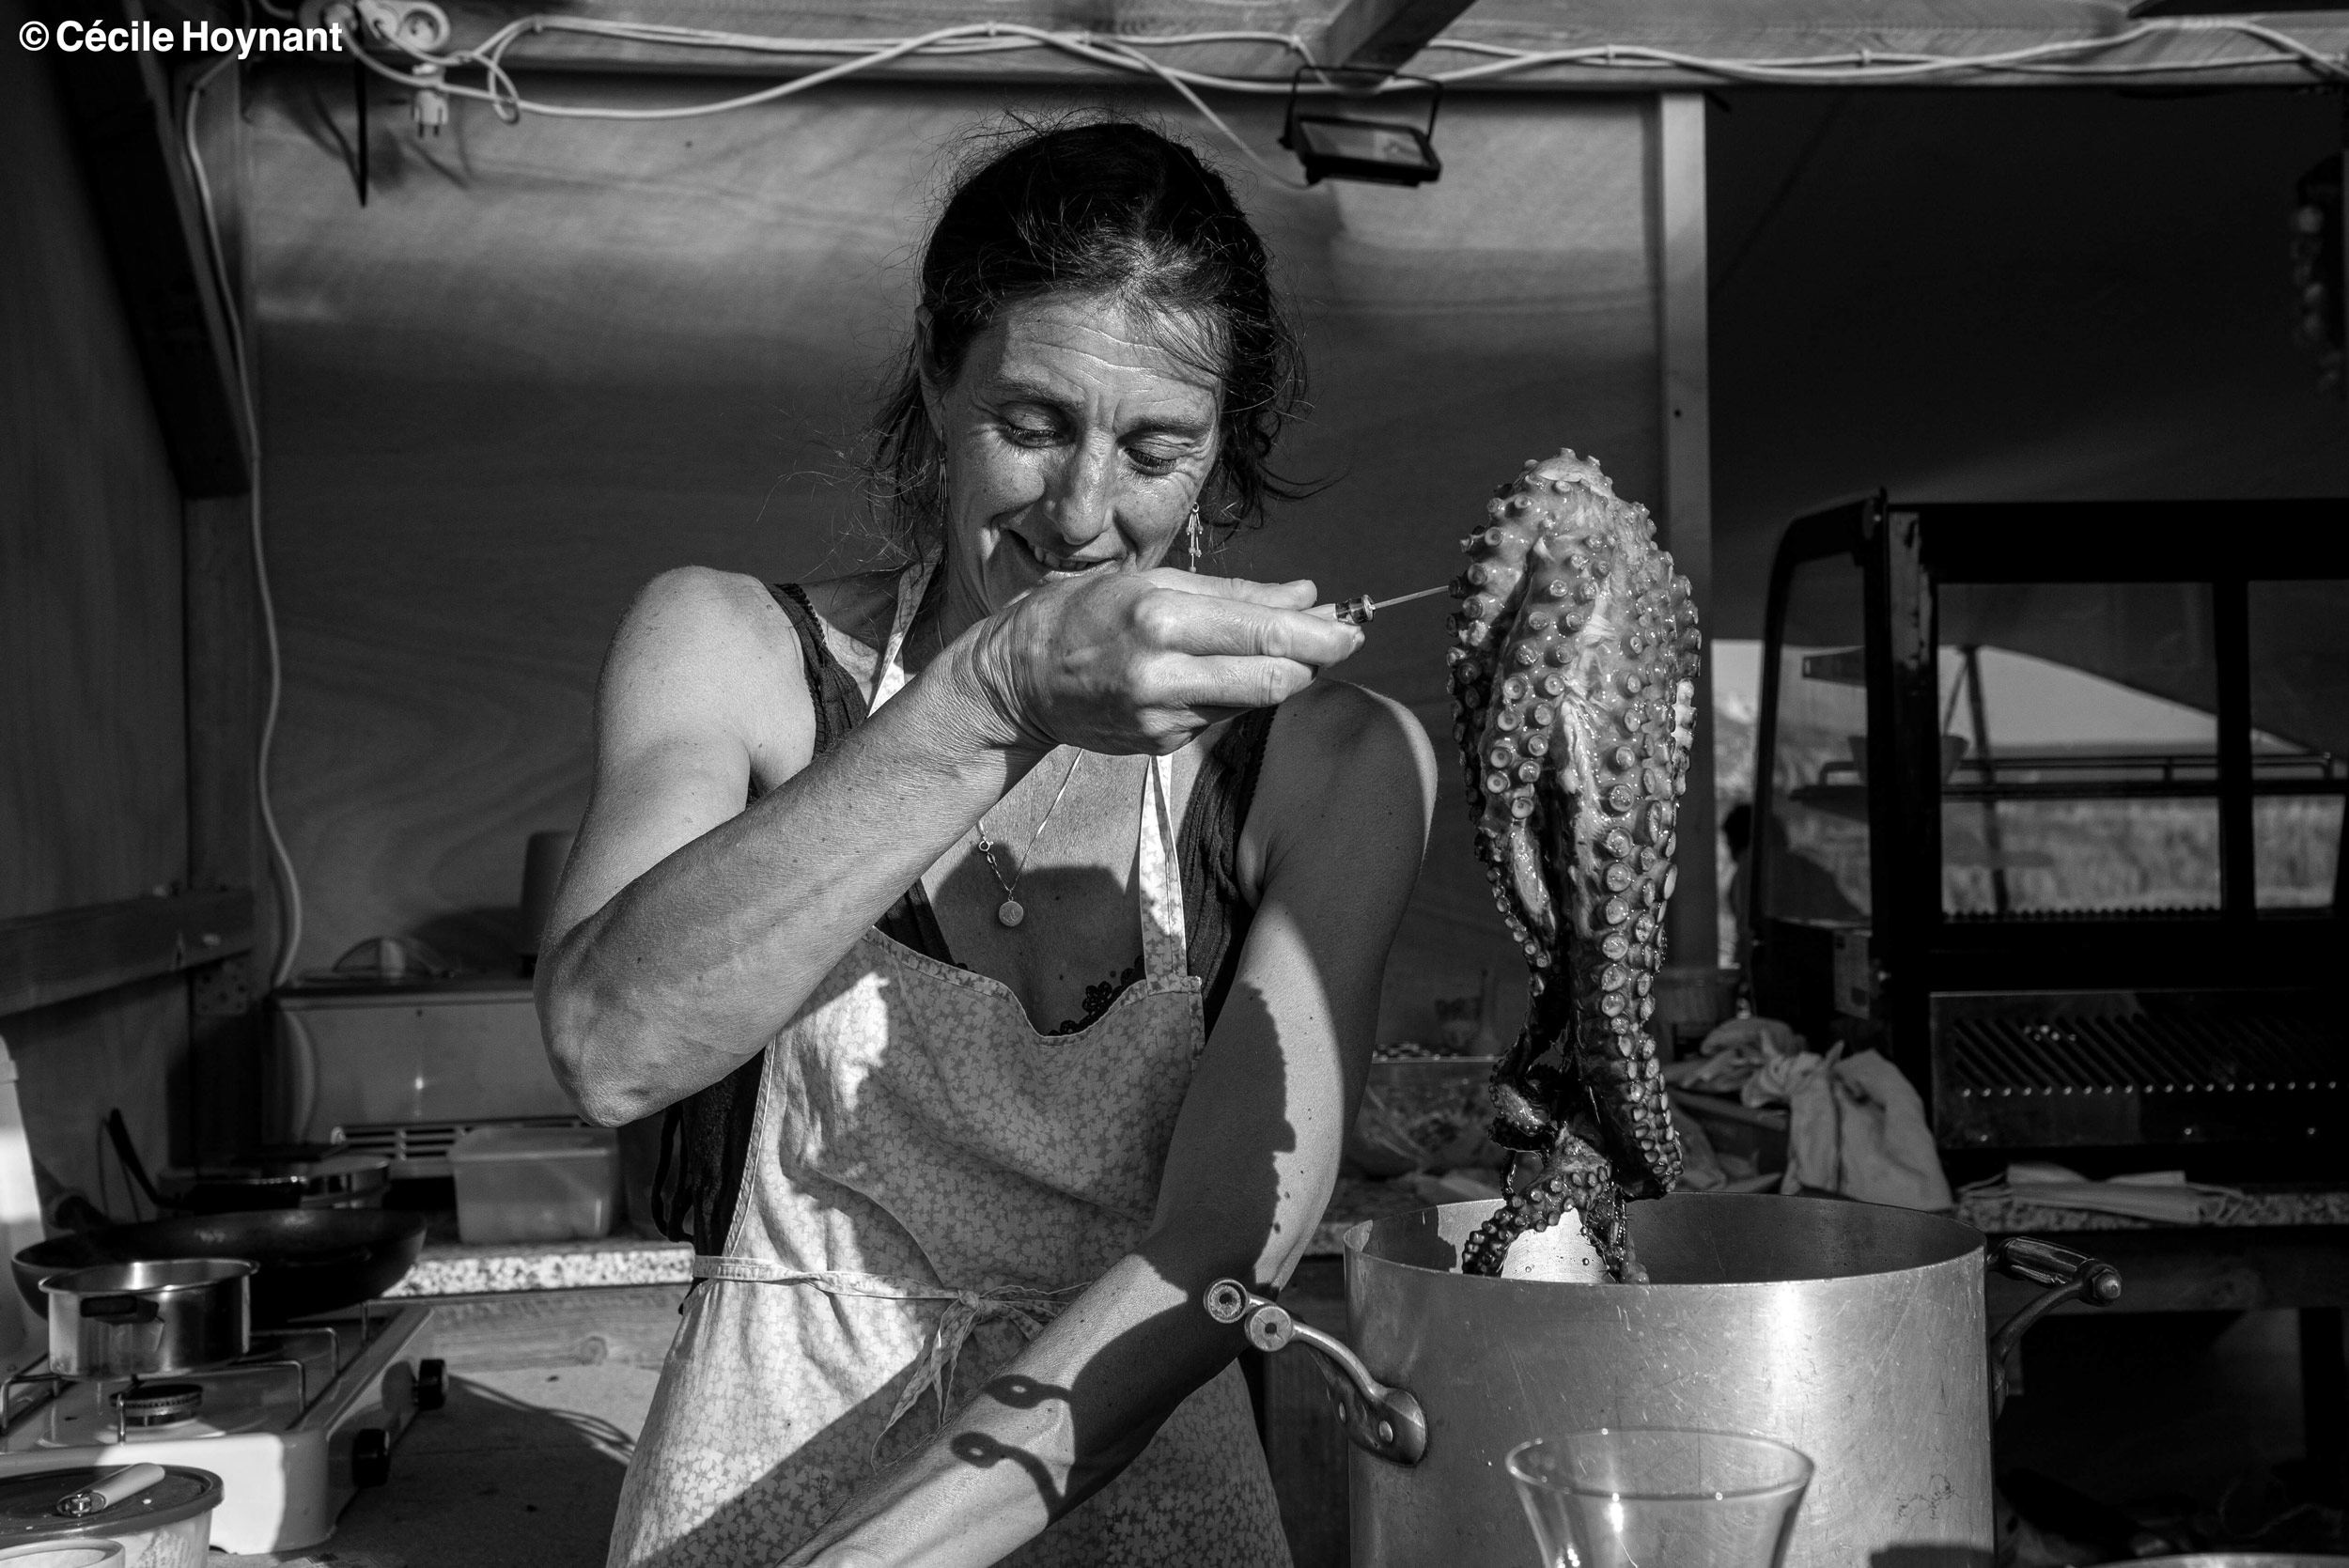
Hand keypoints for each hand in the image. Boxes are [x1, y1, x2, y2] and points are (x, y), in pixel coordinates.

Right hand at [952, 570, 1364, 755]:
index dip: (1321, 637)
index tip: (1353, 628)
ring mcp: (1162, 717)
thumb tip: (1306, 595)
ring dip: (1276, 677)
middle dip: (1315, 662)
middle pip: (1273, 681)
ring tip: (1285, 650)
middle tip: (1341, 640)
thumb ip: (1234, 593)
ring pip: (1251, 701)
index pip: (1265, 637)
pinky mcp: (1159, 745)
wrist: (1015, 680)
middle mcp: (1164, 674)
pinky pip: (1218, 717)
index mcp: (1162, 620)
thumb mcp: (1151, 582)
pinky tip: (1216, 675)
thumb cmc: (1079, 614)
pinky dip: (1232, 695)